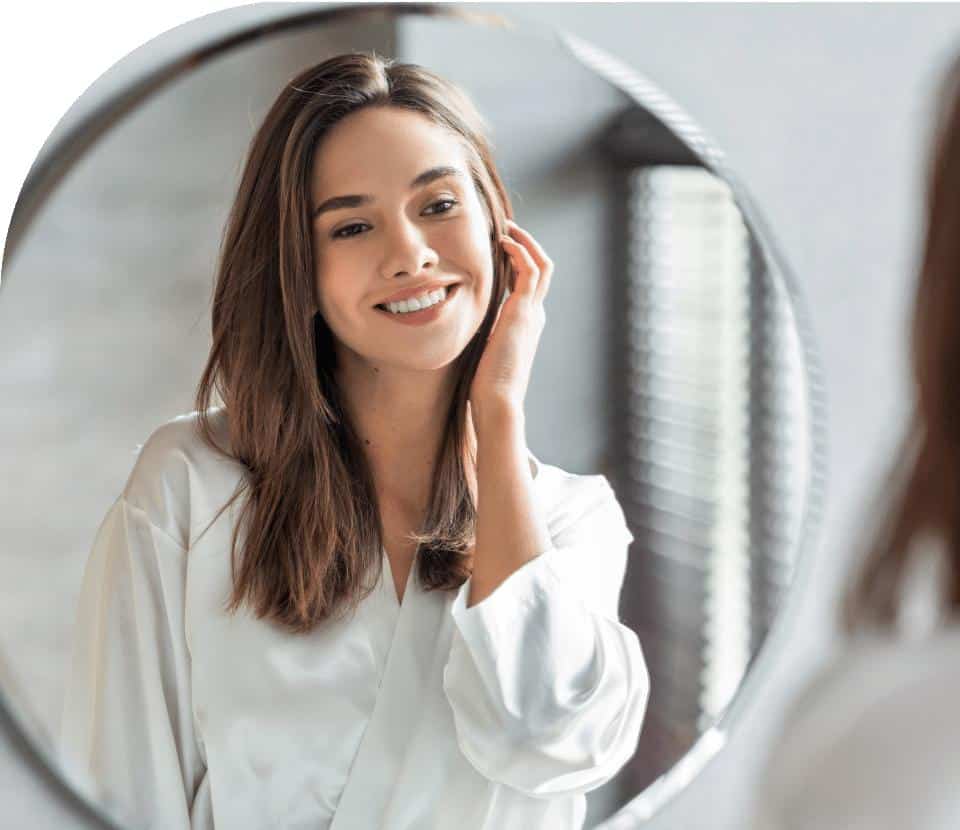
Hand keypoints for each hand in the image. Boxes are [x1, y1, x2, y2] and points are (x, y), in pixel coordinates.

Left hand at [468, 219, 553, 430]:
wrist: (498, 399)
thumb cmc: (485, 384)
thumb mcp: (482, 350)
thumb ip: (479, 333)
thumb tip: (460, 328)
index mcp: (524, 324)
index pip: (528, 284)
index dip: (517, 262)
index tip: (499, 248)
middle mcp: (534, 315)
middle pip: (542, 269)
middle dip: (526, 246)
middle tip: (506, 230)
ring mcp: (532, 312)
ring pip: (542, 264)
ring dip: (526, 242)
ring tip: (506, 229)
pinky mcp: (524, 311)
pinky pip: (530, 270)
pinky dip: (520, 251)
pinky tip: (504, 242)